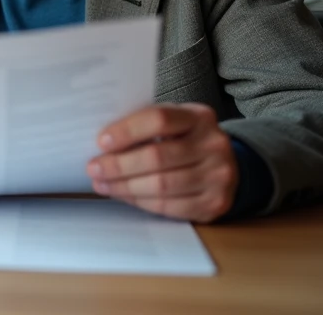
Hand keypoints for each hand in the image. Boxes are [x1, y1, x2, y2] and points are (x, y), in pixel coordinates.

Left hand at [88, 103, 237, 222]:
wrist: (228, 166)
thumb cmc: (186, 140)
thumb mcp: (174, 124)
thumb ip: (146, 126)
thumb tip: (103, 143)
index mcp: (199, 117)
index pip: (159, 119)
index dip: (127, 131)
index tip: (101, 142)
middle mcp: (214, 145)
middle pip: (157, 156)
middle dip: (119, 165)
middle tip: (93, 168)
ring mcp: (218, 176)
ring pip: (161, 185)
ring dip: (125, 187)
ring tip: (102, 184)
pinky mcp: (214, 204)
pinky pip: (169, 206)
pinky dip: (141, 202)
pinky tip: (124, 196)